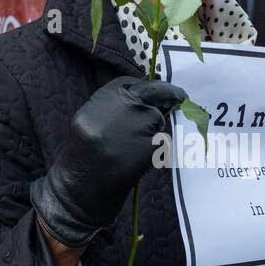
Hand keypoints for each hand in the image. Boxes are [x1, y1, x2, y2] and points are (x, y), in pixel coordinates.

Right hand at [30, 76, 186, 248]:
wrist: (83, 182)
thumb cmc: (85, 153)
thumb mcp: (90, 118)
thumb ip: (115, 105)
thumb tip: (146, 99)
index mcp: (106, 96)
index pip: (135, 83)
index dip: (149, 88)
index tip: (160, 92)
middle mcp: (126, 104)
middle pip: (156, 93)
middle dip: (171, 94)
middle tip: (180, 97)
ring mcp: (142, 123)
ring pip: (158, 120)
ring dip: (154, 130)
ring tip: (131, 148)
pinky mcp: (153, 142)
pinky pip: (160, 141)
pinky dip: (155, 149)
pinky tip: (136, 159)